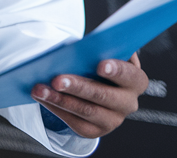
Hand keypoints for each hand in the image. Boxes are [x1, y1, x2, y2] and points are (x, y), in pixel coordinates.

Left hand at [31, 54, 147, 139]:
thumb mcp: (104, 54)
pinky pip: (74, 122)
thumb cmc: (99, 64)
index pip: (130, 76)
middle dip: (78, 86)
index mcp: (136, 81)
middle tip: (57, 79)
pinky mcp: (95, 130)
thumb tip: (81, 46)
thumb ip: (100, 49)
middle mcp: (128, 103)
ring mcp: (112, 120)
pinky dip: (56, 108)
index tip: (100, 65)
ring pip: (86, 111)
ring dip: (60, 99)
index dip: (117, 70)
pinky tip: (43, 98)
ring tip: (40, 89)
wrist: (96, 87)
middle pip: (103, 96)